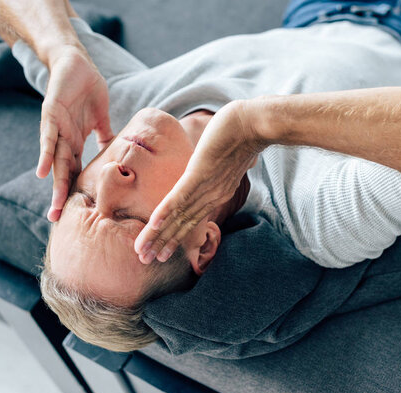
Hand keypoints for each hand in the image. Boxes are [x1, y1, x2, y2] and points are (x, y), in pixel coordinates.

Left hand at [37, 45, 112, 221]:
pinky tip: (42, 173)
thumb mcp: (102, 117)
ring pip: (55, 161)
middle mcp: (64, 139)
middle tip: (57, 219)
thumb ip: (106, 135)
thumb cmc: (87, 89)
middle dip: (59, 196)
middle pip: (62, 172)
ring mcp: (57, 129)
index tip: (74, 212)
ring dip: (54, 183)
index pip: (74, 171)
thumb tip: (118, 150)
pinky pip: (48, 138)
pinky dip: (45, 155)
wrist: (76, 63)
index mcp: (76, 142)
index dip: (73, 190)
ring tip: (54, 205)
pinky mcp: (51, 115)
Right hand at [134, 100, 265, 263]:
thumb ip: (219, 161)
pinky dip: (166, 211)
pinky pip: (179, 196)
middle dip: (163, 242)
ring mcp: (205, 187)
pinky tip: (154, 224)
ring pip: (177, 215)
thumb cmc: (243, 133)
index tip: (161, 251)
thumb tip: (218, 156)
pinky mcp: (200, 175)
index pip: (190, 219)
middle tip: (146, 261)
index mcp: (216, 192)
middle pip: (183, 224)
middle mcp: (211, 195)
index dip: (174, 235)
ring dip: (159, 234)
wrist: (256, 124)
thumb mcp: (227, 153)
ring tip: (144, 252)